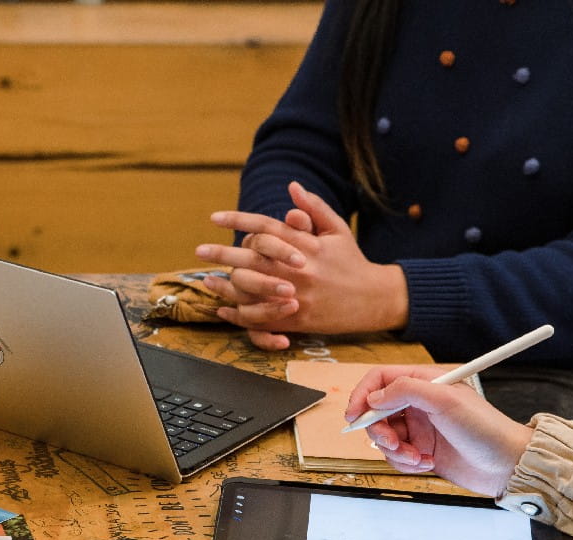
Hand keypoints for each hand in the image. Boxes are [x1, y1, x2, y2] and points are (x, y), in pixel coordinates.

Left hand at [193, 182, 407, 350]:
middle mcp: (299, 270)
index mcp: (307, 245)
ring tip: (206, 279)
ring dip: (225, 285)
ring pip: (252, 289)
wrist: (373, 299)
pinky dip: (239, 314)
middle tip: (199, 250)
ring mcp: (296, 296)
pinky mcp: (296, 320)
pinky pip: (261, 318)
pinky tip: (223, 309)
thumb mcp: (338, 230)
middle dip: (222, 253)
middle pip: (252, 259)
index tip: (214, 218)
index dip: (238, 220)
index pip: (266, 228)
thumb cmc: (352, 261)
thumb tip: (292, 186)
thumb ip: (314, 208)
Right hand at [346, 366, 533, 496]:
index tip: (355, 415)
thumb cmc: (485, 429)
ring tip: (419, 457)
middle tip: (393, 443)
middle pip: (376, 412)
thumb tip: (374, 396)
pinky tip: (428, 463)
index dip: (363, 395)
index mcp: (424, 383)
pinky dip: (407, 463)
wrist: (506, 465)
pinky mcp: (421, 451)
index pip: (380, 380)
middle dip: (379, 430)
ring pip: (384, 438)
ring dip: (397, 452)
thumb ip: (406, 391)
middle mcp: (418, 404)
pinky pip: (397, 457)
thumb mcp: (445, 401)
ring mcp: (419, 428)